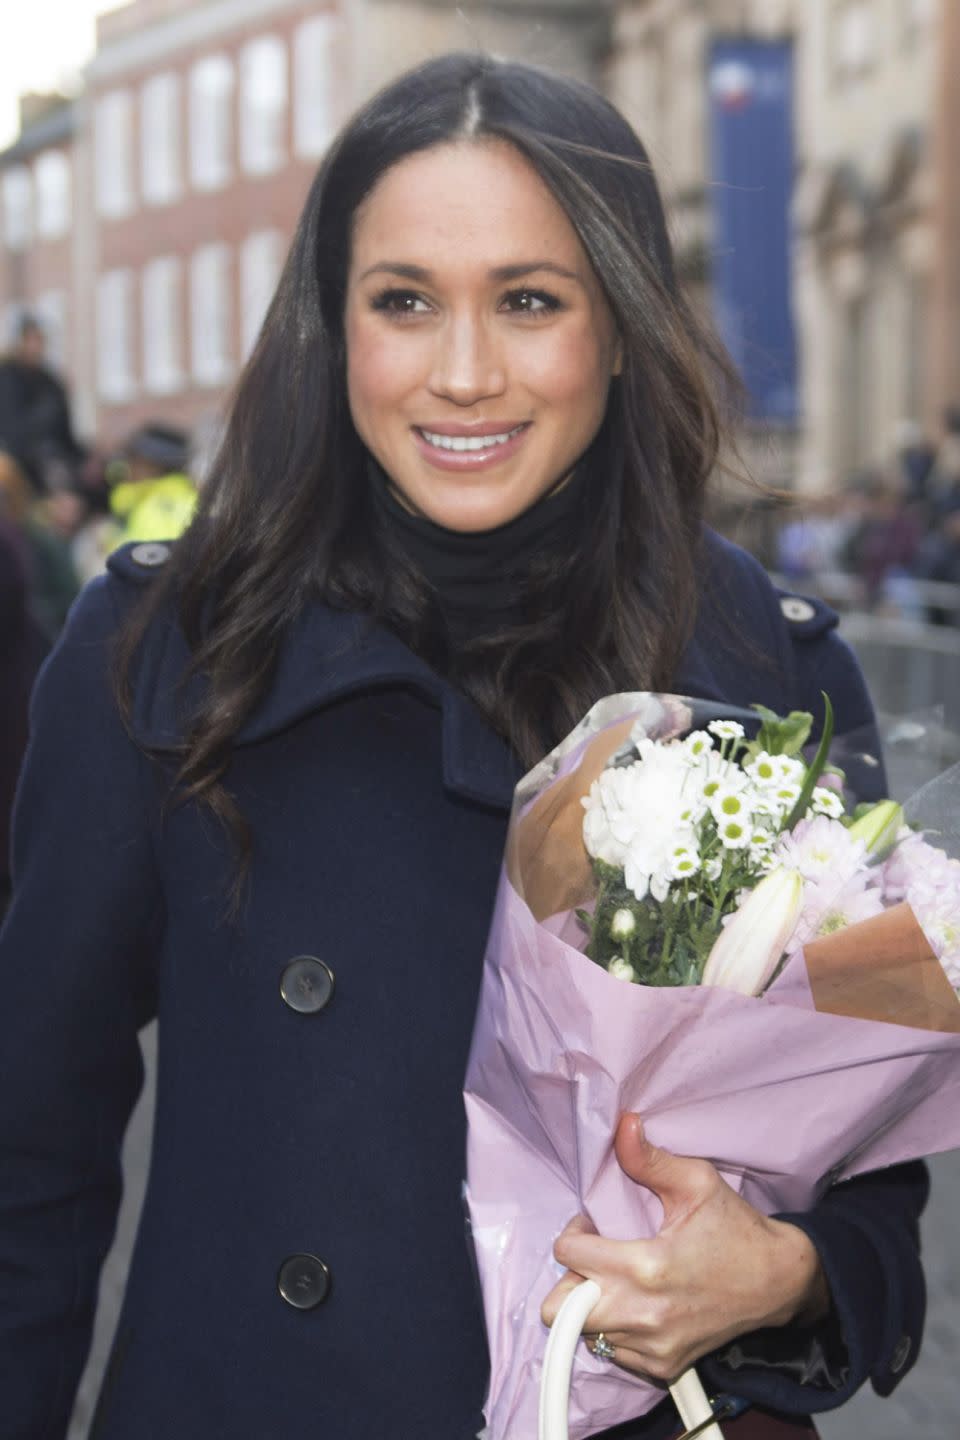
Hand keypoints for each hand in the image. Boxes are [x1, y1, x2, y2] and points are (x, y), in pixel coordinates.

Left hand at [540, 1113, 830, 1382]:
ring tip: (621, 1280)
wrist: (780, 1282)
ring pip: (584, 1333)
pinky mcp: (664, 1367)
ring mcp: (653, 1348)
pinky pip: (613, 1352)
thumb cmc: (736, 1229)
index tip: (596, 1226)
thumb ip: (649, 1158)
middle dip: (570, 1278)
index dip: (576, 1232)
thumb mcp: (696, 1183)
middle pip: (558, 1310)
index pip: (567, 1253)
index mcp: (645, 1267)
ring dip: (592, 1304)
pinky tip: (641, 1304)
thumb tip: (622, 1124)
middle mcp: (642, 1315)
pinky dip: (615, 1329)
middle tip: (598, 1259)